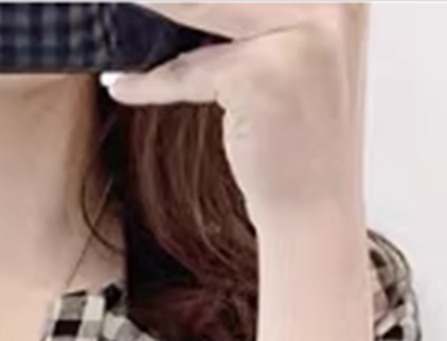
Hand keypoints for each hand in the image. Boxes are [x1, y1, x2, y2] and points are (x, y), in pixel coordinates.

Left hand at [106, 4, 369, 229]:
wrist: (316, 212)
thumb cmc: (297, 143)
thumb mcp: (286, 58)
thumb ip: (251, 18)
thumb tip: (180, 5)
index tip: (156, 2)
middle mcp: (333, 2)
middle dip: (171, 0)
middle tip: (120, 2)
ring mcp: (304, 36)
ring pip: (201, 9)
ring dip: (151, 13)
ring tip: (113, 14)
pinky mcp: (266, 76)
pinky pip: (190, 70)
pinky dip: (151, 82)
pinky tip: (120, 84)